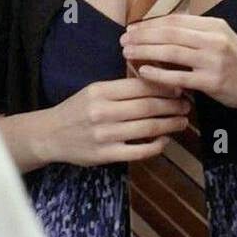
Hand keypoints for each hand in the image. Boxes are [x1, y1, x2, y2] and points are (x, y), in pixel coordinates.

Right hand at [44, 77, 190, 166]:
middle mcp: (103, 112)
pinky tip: (164, 140)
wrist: (50, 135)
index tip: (179, 88)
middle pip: (148, 107)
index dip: (164, 87)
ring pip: (147, 128)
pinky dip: (156, 146)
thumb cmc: (77, 109)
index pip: (140, 86)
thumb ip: (122, 87)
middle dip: (172, 106)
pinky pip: (139, 151)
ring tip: (182, 121)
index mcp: (101, 91)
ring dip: (170, 124)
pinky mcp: (106, 155)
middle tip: (187, 105)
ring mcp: (105, 135)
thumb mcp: (95, 90)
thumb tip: (157, 81)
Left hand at [120, 14, 236, 112]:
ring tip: (128, 53)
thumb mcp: (221, 38)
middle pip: (170, 33)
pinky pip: (179, 77)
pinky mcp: (211, 82)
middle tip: (123, 40)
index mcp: (214, 25)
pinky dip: (158, 74)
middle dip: (143, 36)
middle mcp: (213, 39)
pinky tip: (143, 72)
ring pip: (171, 52)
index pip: (175, 20)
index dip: (150, 24)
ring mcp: (213, 61)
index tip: (132, 28)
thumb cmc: (236, 62)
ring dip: (146, 51)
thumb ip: (196, 32)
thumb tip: (163, 27)